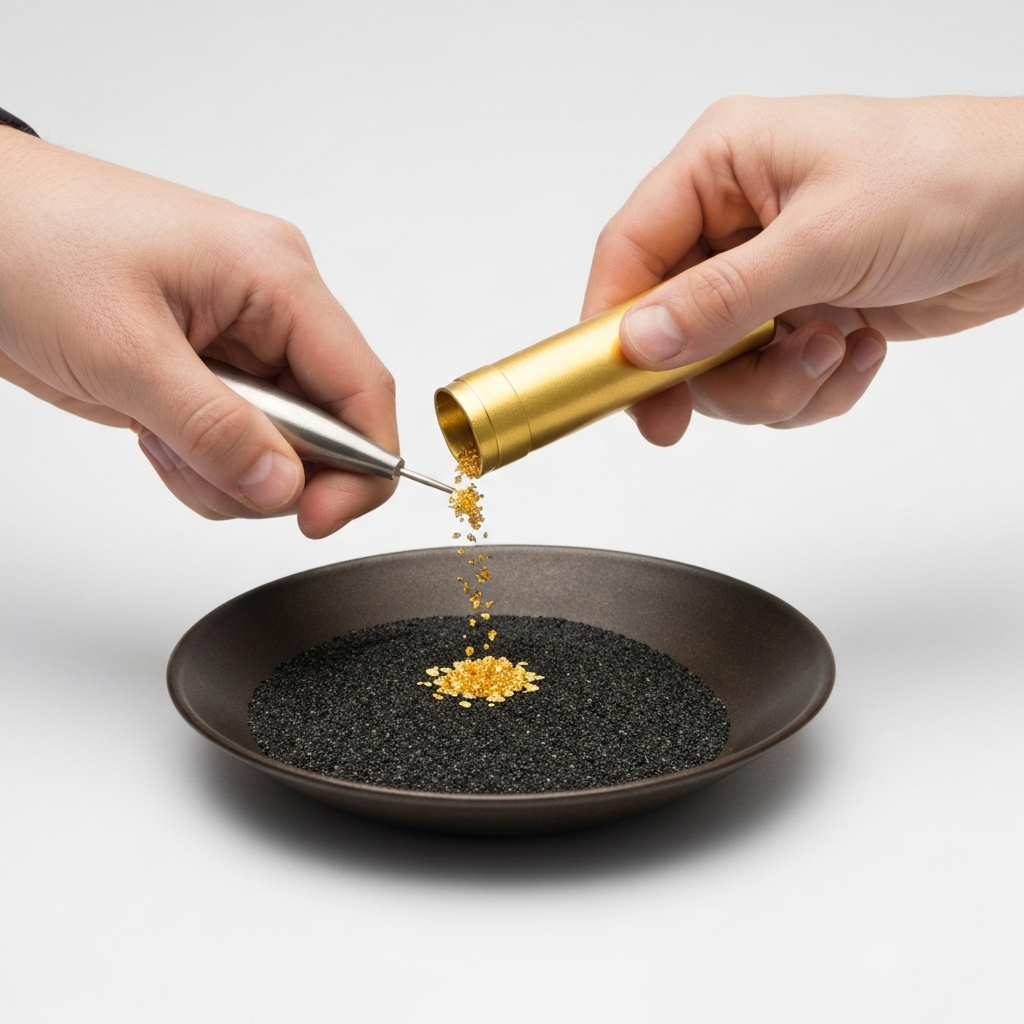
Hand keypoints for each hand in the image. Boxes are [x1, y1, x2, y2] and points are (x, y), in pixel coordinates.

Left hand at [0, 128, 397, 536]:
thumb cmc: (28, 242)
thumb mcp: (123, 349)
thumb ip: (215, 429)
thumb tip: (286, 486)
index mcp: (276, 276)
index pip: (363, 388)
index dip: (361, 467)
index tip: (318, 519)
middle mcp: (271, 305)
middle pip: (327, 426)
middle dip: (270, 470)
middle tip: (202, 467)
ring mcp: (241, 338)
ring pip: (281, 444)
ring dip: (225, 468)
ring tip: (158, 436)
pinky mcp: (208, 366)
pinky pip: (238, 439)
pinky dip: (202, 460)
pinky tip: (152, 430)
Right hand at [583, 95, 1023, 444]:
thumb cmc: (950, 181)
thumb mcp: (823, 241)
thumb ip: (721, 300)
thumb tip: (641, 341)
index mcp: (720, 166)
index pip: (628, 252)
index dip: (613, 325)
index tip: (618, 387)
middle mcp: (734, 221)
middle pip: (670, 327)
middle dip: (720, 371)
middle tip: (767, 378)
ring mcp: (767, 274)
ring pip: (719, 368)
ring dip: (776, 383)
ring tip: (835, 350)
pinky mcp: (798, 315)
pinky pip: (769, 381)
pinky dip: (812, 387)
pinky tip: (860, 350)